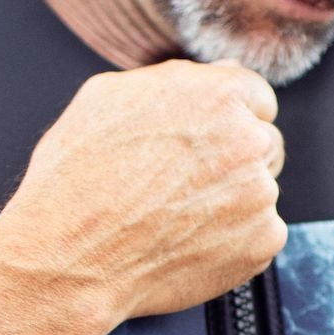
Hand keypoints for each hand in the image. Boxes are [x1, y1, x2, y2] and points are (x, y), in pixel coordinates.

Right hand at [0, 58, 285, 325]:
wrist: (69, 260)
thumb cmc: (76, 179)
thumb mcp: (108, 97)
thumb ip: (176, 80)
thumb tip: (217, 74)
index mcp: (219, 94)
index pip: (255, 97)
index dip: (228, 120)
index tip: (206, 142)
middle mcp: (248, 139)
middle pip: (263, 143)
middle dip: (232, 160)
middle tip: (183, 185)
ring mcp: (260, 194)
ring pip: (259, 191)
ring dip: (231, 201)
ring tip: (175, 218)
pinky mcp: (261, 242)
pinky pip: (259, 235)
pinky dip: (232, 242)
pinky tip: (187, 244)